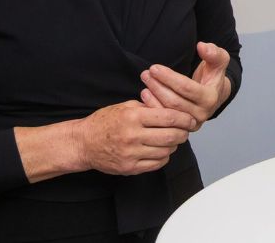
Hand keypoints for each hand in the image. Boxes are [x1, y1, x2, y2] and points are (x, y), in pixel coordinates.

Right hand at [73, 100, 195, 175]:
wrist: (84, 143)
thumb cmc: (105, 122)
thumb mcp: (125, 106)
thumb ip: (148, 107)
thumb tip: (173, 109)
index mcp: (133, 117)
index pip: (169, 118)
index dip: (184, 119)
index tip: (190, 120)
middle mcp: (132, 136)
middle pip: (171, 136)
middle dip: (183, 133)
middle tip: (185, 131)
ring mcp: (131, 154)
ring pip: (165, 151)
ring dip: (173, 145)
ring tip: (172, 140)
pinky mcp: (129, 167)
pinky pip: (156, 164)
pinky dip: (163, 157)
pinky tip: (161, 150)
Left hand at [138, 42, 233, 131]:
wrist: (215, 95)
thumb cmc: (213, 76)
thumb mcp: (219, 61)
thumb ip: (213, 52)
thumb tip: (201, 46)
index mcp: (210, 98)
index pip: (186, 88)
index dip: (169, 77)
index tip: (154, 67)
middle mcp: (202, 114)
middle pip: (174, 101)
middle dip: (158, 86)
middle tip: (146, 73)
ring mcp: (191, 123)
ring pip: (167, 111)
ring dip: (153, 96)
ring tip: (145, 81)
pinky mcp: (181, 127)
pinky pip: (164, 120)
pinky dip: (153, 107)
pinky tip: (145, 95)